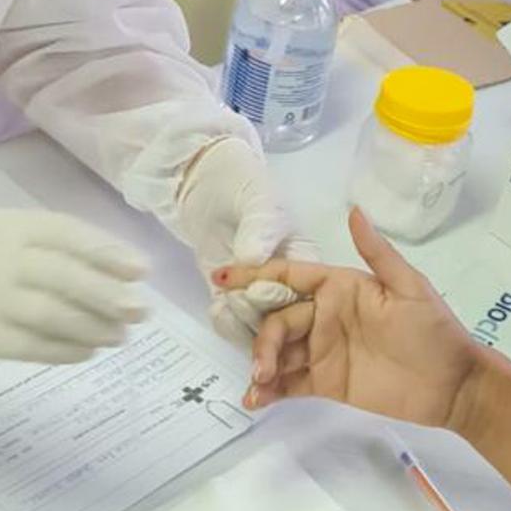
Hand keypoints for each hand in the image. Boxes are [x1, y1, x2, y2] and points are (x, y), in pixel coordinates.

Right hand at [0, 210, 148, 381]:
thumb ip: (45, 250)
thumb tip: (115, 271)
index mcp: (1, 223)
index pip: (63, 231)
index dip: (105, 250)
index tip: (140, 269)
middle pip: (61, 273)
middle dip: (107, 293)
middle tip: (140, 310)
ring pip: (50, 312)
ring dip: (92, 326)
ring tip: (119, 335)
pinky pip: (31, 345)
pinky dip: (64, 350)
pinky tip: (87, 352)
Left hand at [175, 138, 317, 345]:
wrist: (204, 183)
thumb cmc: (242, 185)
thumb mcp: (258, 202)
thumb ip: (260, 231)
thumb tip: (254, 259)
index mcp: (305, 259)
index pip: (305, 293)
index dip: (283, 298)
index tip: (258, 290)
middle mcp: (288, 283)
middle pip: (284, 318)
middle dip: (260, 316)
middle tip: (236, 298)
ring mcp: (258, 293)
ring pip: (258, 327)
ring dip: (241, 322)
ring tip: (224, 301)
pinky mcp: (231, 296)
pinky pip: (234, 323)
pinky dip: (226, 322)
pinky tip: (217, 307)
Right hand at [214, 207, 480, 429]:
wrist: (454, 385)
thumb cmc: (433, 330)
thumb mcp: (409, 287)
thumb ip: (377, 253)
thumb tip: (354, 210)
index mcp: (338, 287)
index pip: (288, 276)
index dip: (254, 274)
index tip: (222, 277)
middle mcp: (324, 315)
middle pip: (278, 319)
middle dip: (262, 338)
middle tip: (261, 364)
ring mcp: (322, 350)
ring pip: (278, 351)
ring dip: (261, 364)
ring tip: (258, 383)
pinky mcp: (325, 382)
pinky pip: (290, 382)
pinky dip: (269, 390)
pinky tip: (256, 399)